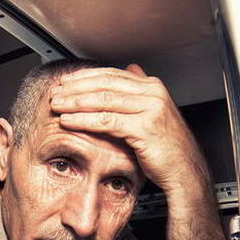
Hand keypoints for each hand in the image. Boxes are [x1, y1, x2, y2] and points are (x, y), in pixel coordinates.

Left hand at [49, 65, 210, 200]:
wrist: (183, 170)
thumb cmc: (166, 147)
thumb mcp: (153, 113)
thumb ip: (140, 92)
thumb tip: (131, 69)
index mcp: (152, 87)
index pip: (112, 75)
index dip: (85, 77)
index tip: (66, 82)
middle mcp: (152, 93)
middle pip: (105, 84)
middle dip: (76, 87)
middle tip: (56, 92)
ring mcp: (149, 109)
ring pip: (103, 100)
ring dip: (76, 102)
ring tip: (57, 105)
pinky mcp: (143, 128)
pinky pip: (106, 121)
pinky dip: (84, 120)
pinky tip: (69, 121)